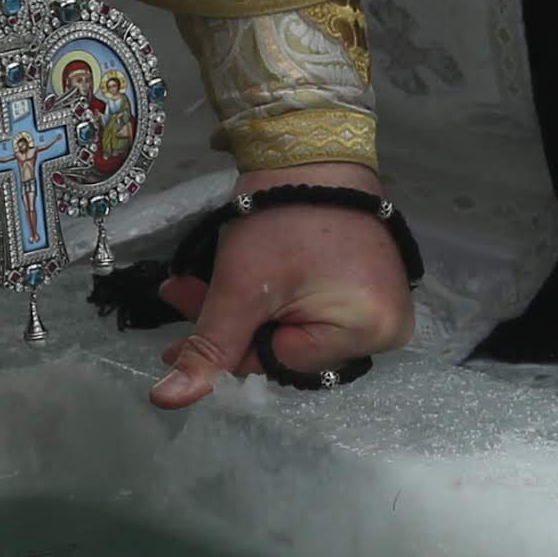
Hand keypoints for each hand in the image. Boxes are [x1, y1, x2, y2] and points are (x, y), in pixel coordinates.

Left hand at [148, 164, 413, 407]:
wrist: (312, 154)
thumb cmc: (282, 217)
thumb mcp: (241, 287)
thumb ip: (209, 347)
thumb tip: (169, 401)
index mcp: (369, 332)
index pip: (278, 362)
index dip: (227, 345)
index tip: (180, 327)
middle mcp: (388, 330)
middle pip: (287, 350)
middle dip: (230, 325)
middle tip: (180, 295)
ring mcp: (384, 309)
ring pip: (294, 331)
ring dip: (244, 312)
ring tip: (194, 286)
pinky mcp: (371, 290)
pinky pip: (314, 312)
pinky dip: (273, 300)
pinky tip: (240, 283)